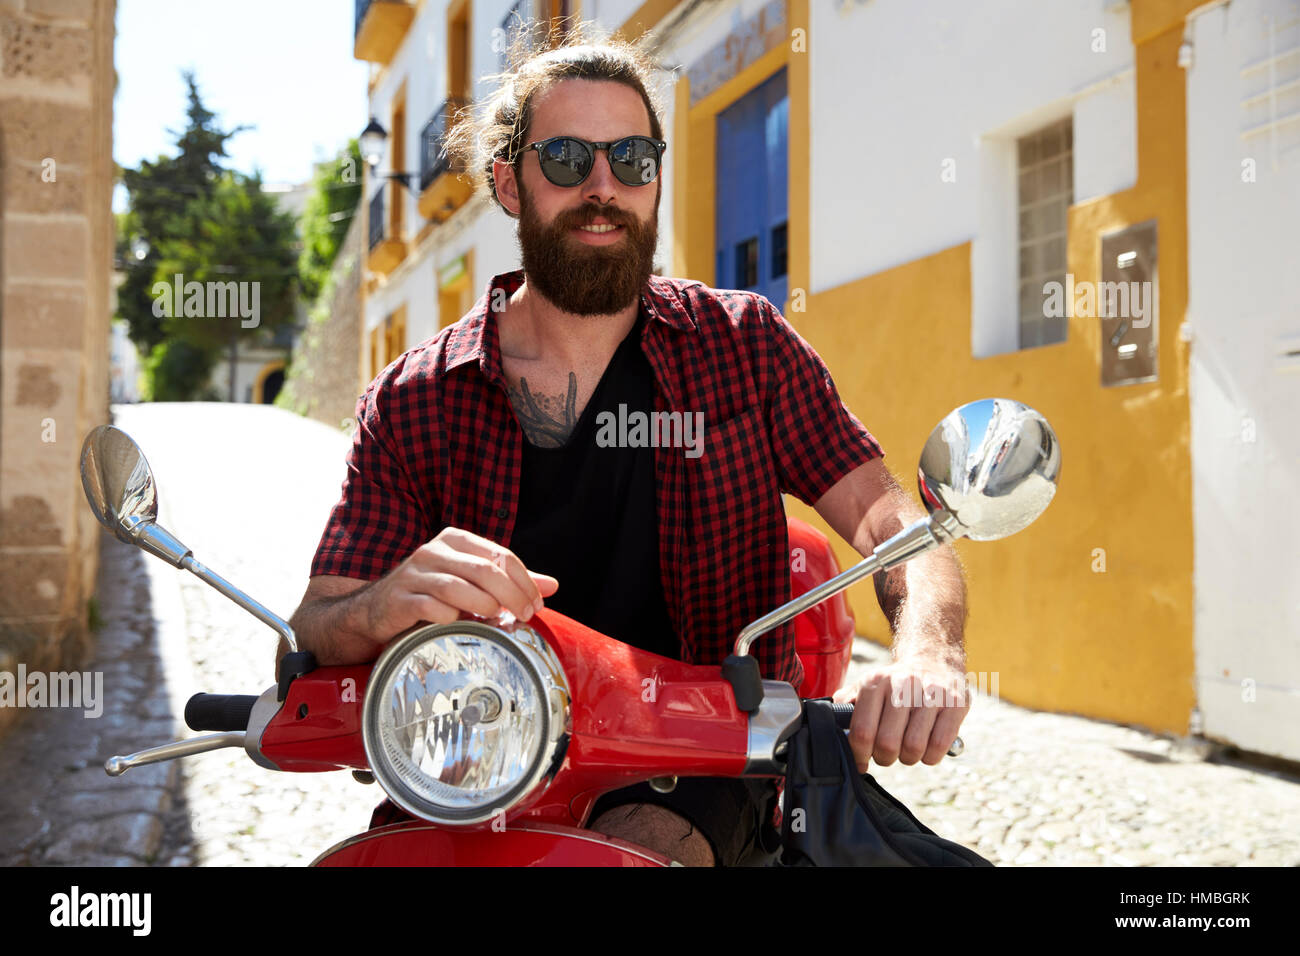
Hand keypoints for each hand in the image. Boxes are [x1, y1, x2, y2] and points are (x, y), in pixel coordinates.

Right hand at [360, 527, 557, 641]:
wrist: (378, 610)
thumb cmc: (431, 594)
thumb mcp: (472, 582)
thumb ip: (510, 582)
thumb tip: (553, 586)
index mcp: (455, 540)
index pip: (499, 554)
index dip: (524, 580)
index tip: (536, 602)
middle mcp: (433, 551)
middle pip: (484, 570)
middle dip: (512, 594)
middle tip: (524, 615)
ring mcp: (414, 574)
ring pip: (458, 586)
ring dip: (484, 605)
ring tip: (496, 618)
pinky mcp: (400, 598)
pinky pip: (432, 607)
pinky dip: (451, 618)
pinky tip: (458, 624)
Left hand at [832, 655, 969, 771]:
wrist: (934, 660)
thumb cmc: (895, 684)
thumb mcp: (867, 685)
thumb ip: (846, 705)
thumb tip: (831, 731)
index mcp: (875, 682)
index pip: (861, 732)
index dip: (859, 755)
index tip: (862, 761)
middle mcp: (903, 685)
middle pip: (887, 744)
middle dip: (885, 758)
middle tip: (887, 754)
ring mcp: (931, 694)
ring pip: (914, 748)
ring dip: (908, 758)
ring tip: (907, 749)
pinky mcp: (955, 704)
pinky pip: (939, 745)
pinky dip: (931, 756)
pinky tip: (927, 747)